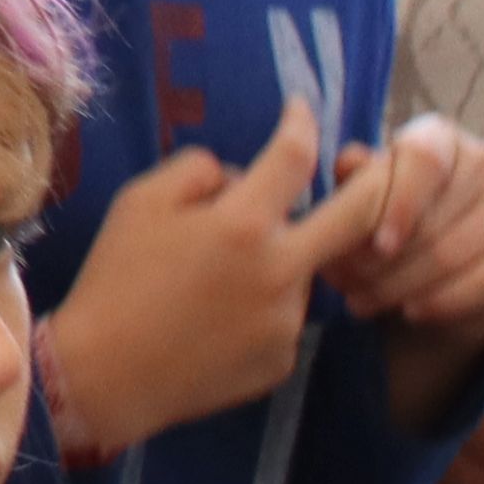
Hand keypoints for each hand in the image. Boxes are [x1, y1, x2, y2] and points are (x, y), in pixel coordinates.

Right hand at [37, 99, 383, 452]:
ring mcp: (287, 320)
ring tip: (222, 274)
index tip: (300, 109)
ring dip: (283, 255)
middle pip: (357, 216)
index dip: (301, 122)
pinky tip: (215, 316)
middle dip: (375, 182)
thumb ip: (198, 170)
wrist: (106, 374)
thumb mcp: (140, 200)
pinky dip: (261, 304)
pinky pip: (284, 314)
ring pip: (305, 269)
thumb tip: (239, 178)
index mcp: (242, 224)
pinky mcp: (283, 358)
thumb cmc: (116, 277)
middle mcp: (281, 271)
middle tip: (376, 166)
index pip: (294, 156)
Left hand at [329, 114, 483, 337]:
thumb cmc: (387, 221)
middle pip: (434, 216)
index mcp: (438, 136)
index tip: (378, 244)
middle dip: (381, 259)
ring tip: (361, 301)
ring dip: (401, 285)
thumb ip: (355, 180)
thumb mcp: (362, 197)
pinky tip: (411, 312)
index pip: (423, 159)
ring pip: (454, 253)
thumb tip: (350, 162)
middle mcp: (483, 162)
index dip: (399, 203)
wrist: (431, 272)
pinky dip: (444, 302)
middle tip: (345, 284)